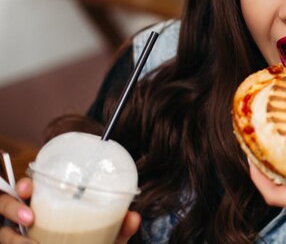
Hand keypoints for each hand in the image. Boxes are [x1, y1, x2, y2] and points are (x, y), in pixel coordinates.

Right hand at [0, 178, 140, 243]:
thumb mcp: (105, 240)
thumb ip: (119, 229)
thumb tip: (133, 217)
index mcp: (46, 207)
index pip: (26, 190)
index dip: (23, 186)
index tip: (28, 188)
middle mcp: (25, 221)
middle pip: (3, 204)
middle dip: (11, 206)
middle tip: (30, 216)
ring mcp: (16, 236)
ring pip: (1, 231)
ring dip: (12, 236)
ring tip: (29, 242)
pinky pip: (5, 242)